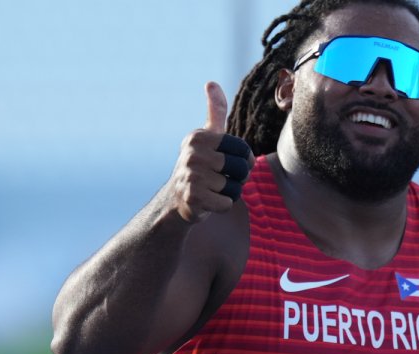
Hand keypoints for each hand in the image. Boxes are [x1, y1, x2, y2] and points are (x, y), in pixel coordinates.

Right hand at [169, 81, 253, 223]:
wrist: (175, 199)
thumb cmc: (199, 166)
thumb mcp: (206, 137)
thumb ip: (214, 111)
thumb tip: (211, 82)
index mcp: (200, 136)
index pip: (243, 149)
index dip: (243, 160)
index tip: (228, 163)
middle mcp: (194, 153)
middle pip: (241, 168)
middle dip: (237, 178)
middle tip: (219, 179)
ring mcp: (192, 175)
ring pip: (235, 187)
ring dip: (228, 193)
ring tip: (212, 189)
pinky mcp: (193, 197)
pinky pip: (227, 203)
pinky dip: (221, 206)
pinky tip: (207, 202)